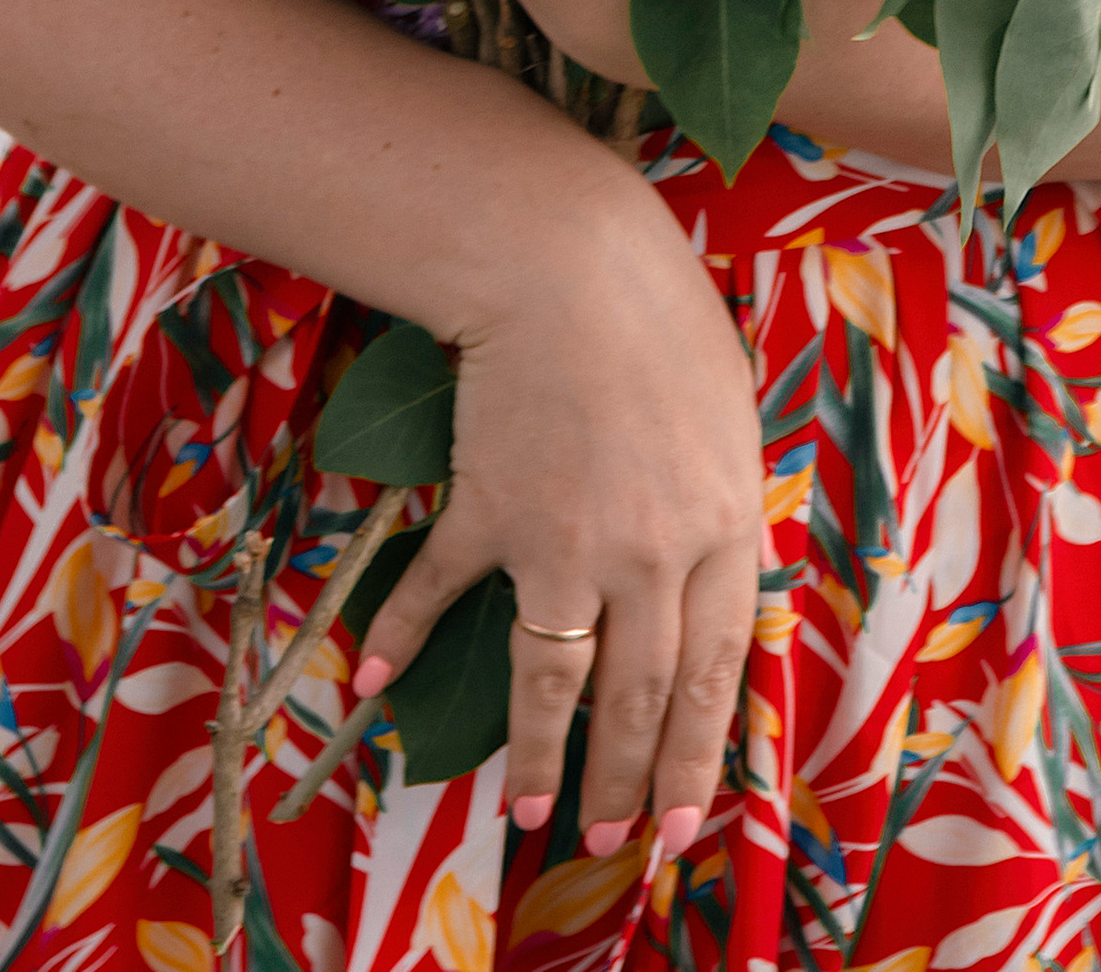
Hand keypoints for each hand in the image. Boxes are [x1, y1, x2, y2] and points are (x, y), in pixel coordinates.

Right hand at [350, 192, 765, 853]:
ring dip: (537, 753)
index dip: (700, 758)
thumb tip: (718, 575)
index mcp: (721, 529)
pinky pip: (442, 593)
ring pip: (553, 677)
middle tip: (612, 841)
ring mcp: (565, 539)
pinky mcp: (489, 510)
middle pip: (642, 695)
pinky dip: (402, 638)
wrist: (568, 259)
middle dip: (628, 780)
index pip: (717, 673)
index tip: (683, 824)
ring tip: (522, 810)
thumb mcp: (728, 415)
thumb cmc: (662, 316)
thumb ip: (722, 505)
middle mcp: (649, 555)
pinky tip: (372, 685)